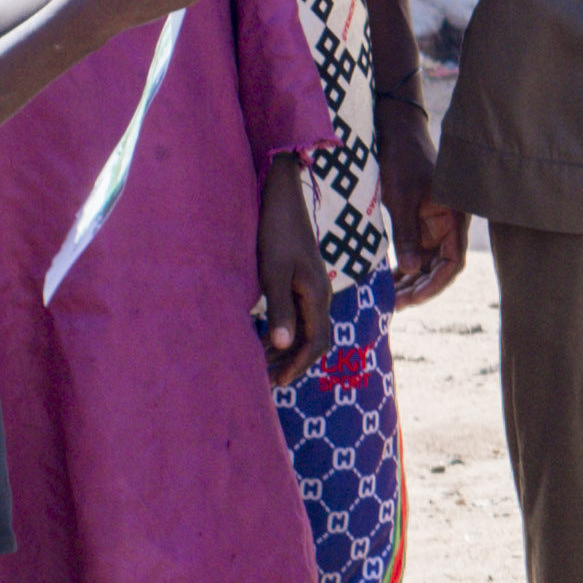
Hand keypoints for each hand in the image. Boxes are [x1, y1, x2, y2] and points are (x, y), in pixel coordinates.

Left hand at [254, 159, 333, 378]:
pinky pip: (299, 315)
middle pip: (315, 340)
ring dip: (287, 349)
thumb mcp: (273, 272)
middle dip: (293, 363)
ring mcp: (313, 288)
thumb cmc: (275, 233)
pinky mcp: (303, 281)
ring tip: (261, 363)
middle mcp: (321, 295)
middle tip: (266, 381)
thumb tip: (283, 346)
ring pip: (307, 328)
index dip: (299, 366)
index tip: (278, 384)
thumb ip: (280, 309)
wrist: (283, 199)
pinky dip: (284, 331)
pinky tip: (264, 333)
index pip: (317, 343)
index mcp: (317, 295)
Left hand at [375, 98, 465, 308]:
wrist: (398, 131)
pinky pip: (419, 252)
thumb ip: (408, 235)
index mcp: (455, 218)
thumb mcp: (401, 198)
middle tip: (394, 304)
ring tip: (389, 298)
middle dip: (420, 288)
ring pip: (430, 263)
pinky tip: (390, 280)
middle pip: (442, 267)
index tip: (412, 299)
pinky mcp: (423, 222)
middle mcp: (450, 225)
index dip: (435, 285)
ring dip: (412, 281)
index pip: (453, 262)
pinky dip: (407, 267)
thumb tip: (412, 271)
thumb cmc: (402, 160)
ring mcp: (437, 225)